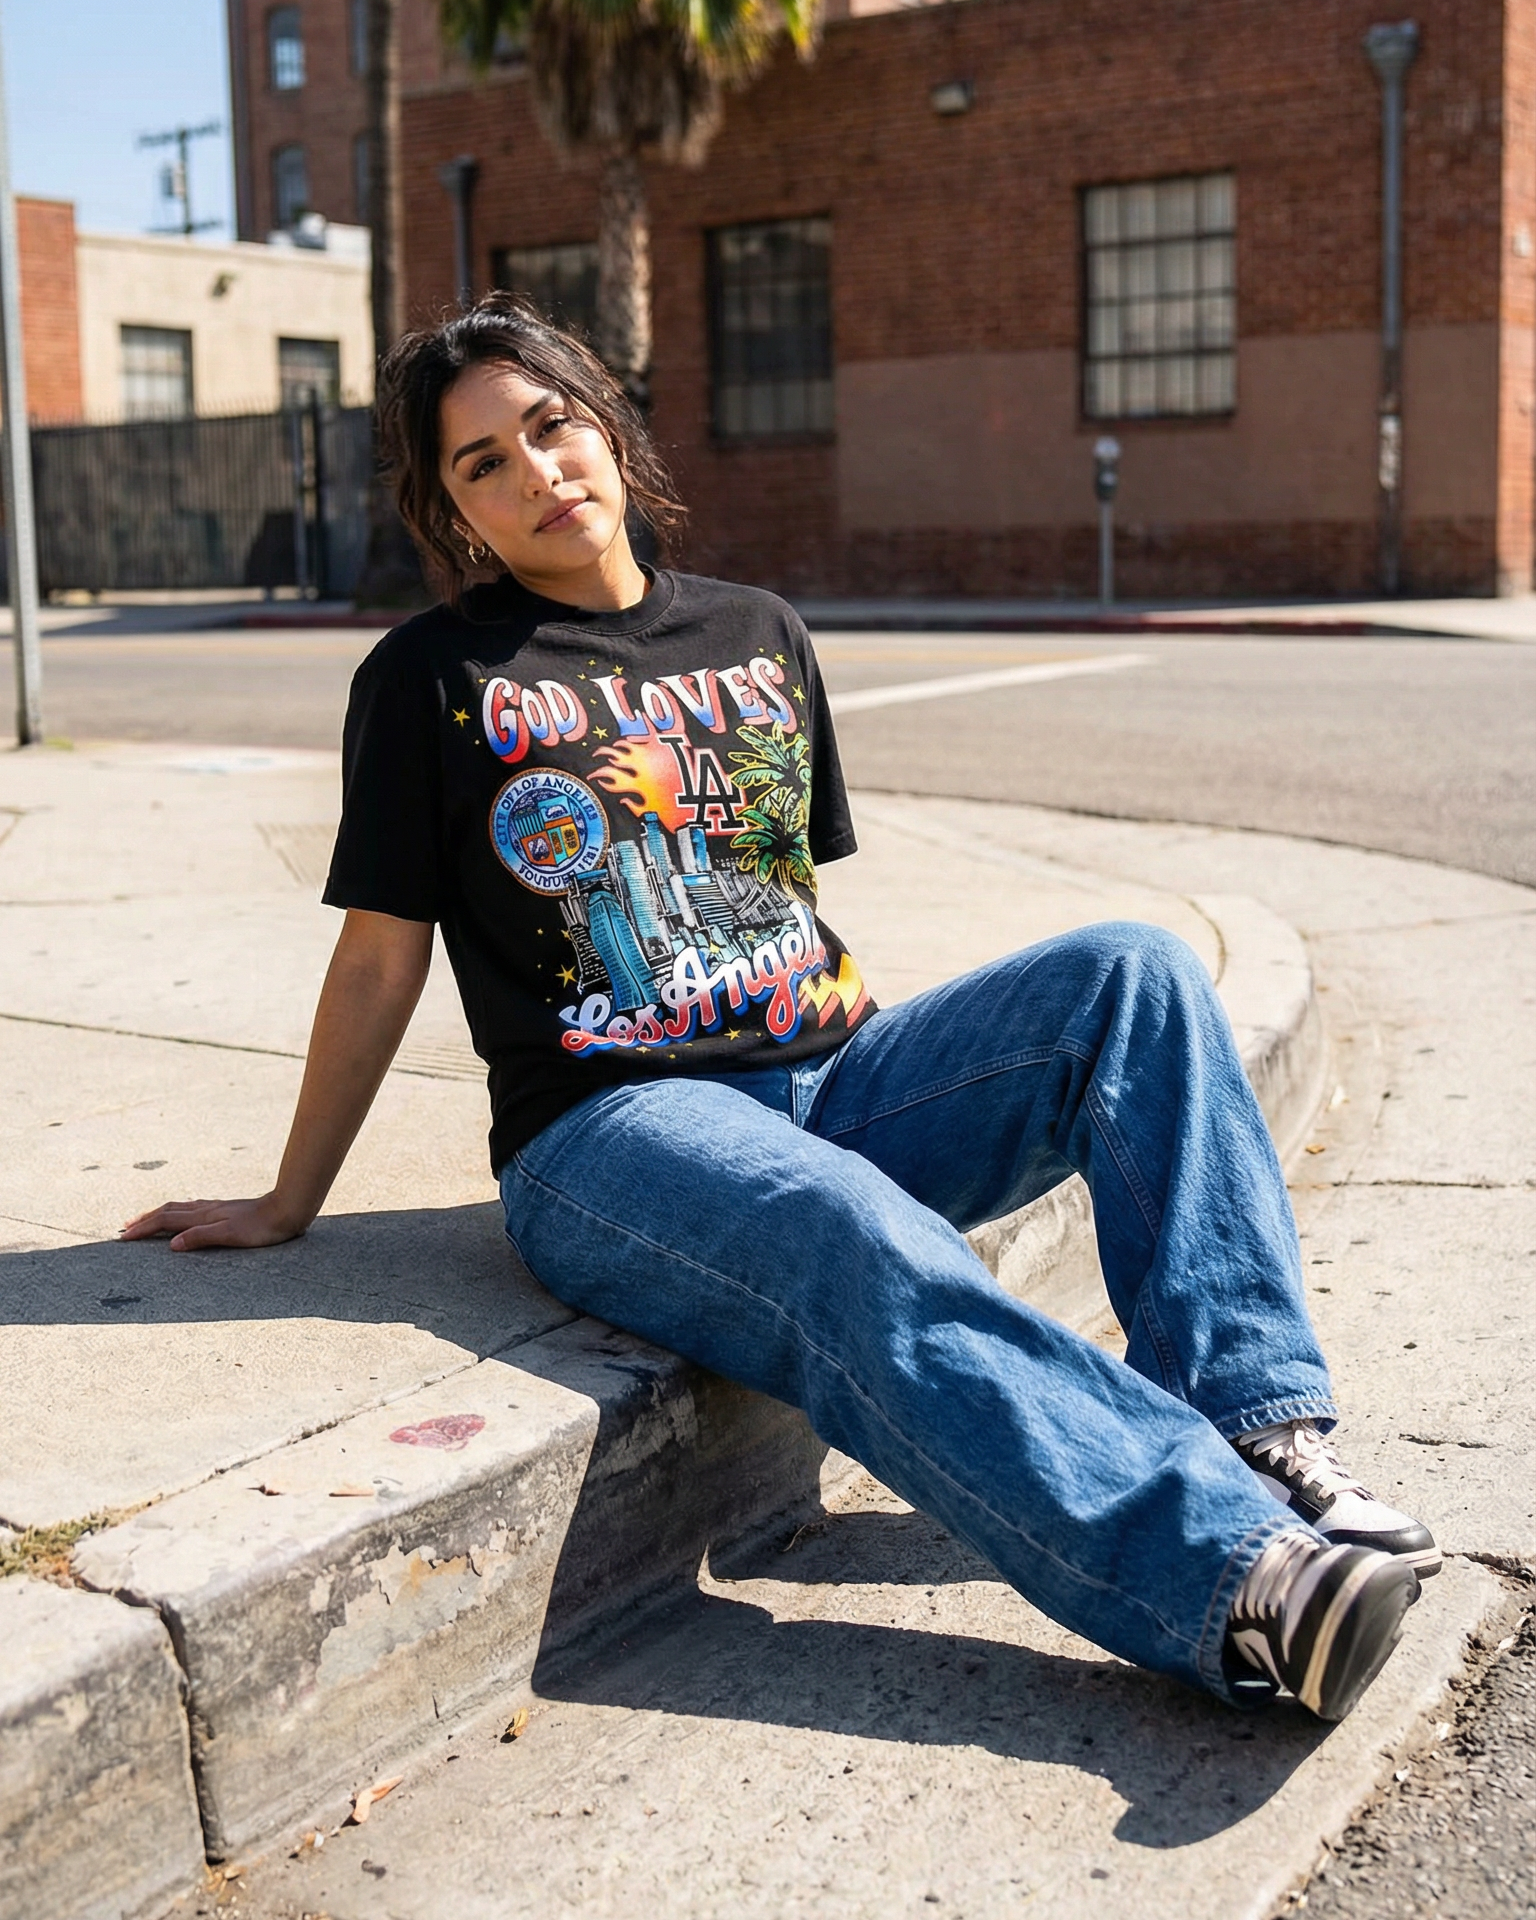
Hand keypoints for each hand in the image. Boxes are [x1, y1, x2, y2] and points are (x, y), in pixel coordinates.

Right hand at [120, 1192, 311, 1251]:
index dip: (143, 1229)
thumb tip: (171, 1245)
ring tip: (146, 1220)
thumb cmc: (262, 1227)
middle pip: (168, 1211)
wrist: (288, 1208)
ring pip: (180, 1208)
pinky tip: (183, 1215)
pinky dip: (178, 1212)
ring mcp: (216, 1208)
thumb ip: (201, 1237)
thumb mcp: (231, 1236)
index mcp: (204, 1216)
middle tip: (126, 1228)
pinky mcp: (226, 1210)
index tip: (123, 1238)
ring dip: (159, 1214)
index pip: (165, 1221)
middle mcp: (206, 1209)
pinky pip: (193, 1209)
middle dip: (145, 1220)